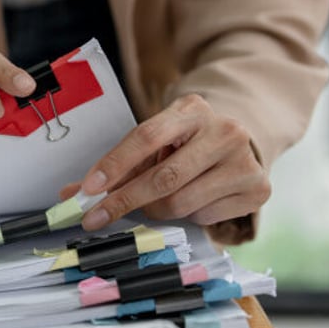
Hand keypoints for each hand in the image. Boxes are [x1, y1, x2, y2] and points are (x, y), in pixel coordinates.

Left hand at [63, 94, 270, 230]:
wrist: (240, 144)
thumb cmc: (185, 145)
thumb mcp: (155, 144)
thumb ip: (116, 167)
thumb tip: (69, 195)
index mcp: (191, 109)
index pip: (146, 136)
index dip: (114, 164)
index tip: (87, 189)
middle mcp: (224, 130)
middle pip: (164, 177)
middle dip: (124, 200)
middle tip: (96, 218)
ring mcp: (245, 161)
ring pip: (181, 202)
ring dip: (156, 210)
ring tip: (154, 202)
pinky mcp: (258, 189)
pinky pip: (204, 217)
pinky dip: (188, 217)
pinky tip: (192, 200)